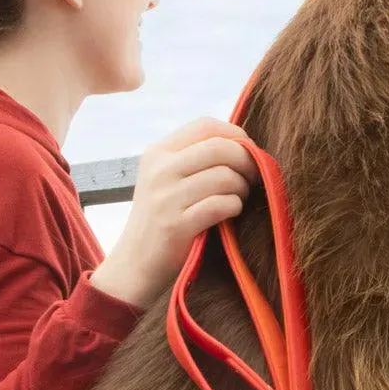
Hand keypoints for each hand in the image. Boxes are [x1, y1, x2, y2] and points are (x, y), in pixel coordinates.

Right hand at [90, 118, 258, 309]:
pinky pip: (221, 204)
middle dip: (247, 161)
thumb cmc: (162, 218)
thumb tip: (245, 143)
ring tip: (239, 198)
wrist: (135, 263)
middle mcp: (159, 170)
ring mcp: (165, 198)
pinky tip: (231, 214)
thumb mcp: (166, 179)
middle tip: (253, 178)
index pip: (206, 126)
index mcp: (158, 152)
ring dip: (242, 188)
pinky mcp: (175, 225)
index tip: (248, 152)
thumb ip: (195, 158)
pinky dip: (235, 207)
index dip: (236, 135)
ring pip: (225, 176)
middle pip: (220, 148)